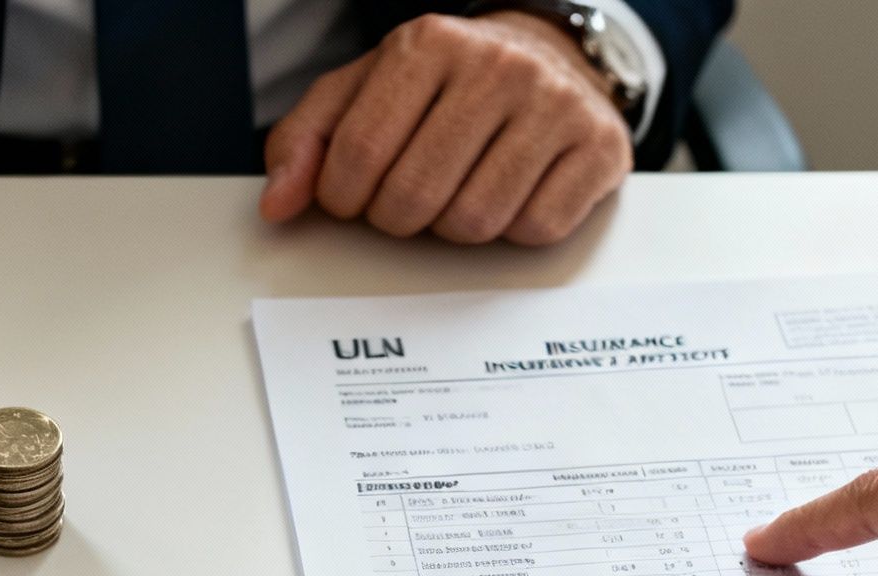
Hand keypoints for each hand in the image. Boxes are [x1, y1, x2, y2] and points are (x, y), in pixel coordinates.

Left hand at [260, 13, 632, 245]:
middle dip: (398, 218)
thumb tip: (278, 205)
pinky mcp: (599, 149)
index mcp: (427, 44)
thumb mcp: (365, 93)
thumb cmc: (446, 87)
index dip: (343, 199)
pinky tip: (510, 193)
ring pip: (474, 222)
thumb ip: (306, 142)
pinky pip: (534, 230)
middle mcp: (498, 66)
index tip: (353, 196)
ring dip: (454, 229)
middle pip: (415, 198)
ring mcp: (555, 106)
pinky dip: (513, 230)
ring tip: (458, 192)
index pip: (358, 156)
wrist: (549, 59)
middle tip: (408, 199)